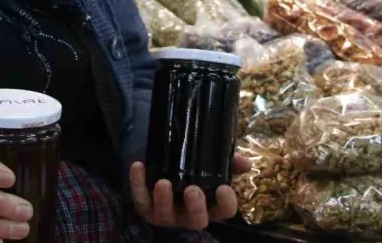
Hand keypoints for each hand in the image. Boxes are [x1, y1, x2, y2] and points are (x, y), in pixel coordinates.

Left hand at [129, 155, 251, 229]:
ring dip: (163, 200)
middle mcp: (188, 214)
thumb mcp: (210, 164)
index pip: (224, 212)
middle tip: (192, 190)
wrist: (163, 163)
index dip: (226, 204)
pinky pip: (139, 199)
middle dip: (195, 208)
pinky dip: (137, 183)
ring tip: (163, 182)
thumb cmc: (191, 169)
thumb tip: (244, 163)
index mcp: (209, 205)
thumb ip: (228, 161)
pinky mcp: (145, 206)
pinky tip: (138, 166)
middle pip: (196, 221)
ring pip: (164, 215)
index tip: (224, 189)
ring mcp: (166, 213)